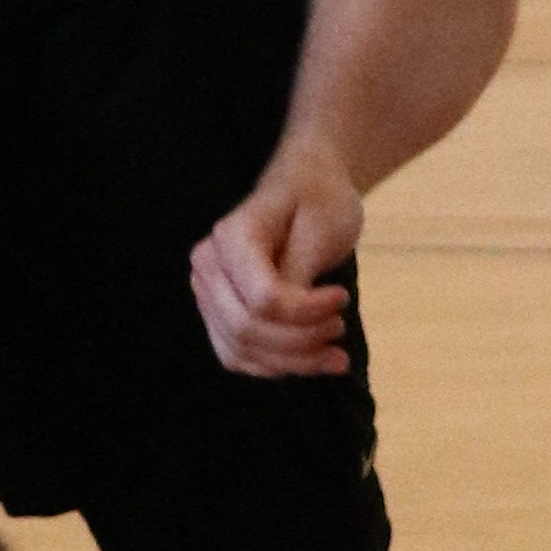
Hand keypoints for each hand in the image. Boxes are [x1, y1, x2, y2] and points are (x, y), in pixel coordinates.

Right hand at [192, 143, 361, 378]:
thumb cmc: (319, 198)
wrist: (308, 184)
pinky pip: (238, 356)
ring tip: (334, 353)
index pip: (262, 298)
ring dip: (291, 362)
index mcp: (231, 236)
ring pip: (241, 350)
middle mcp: (208, 266)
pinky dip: (274, 365)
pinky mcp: (218, 313)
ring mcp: (208, 293)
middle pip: (248, 329)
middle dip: (301, 342)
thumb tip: (288, 325)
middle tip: (340, 327)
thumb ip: (300, 275)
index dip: (305, 313)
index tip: (342, 299)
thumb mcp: (322, 227)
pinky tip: (309, 361)